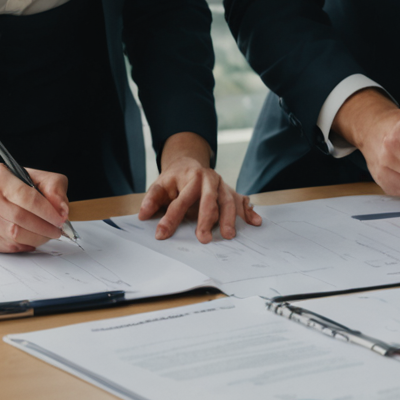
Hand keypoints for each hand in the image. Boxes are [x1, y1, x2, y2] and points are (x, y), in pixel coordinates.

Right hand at [0, 142, 68, 252]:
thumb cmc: (5, 186)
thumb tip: (63, 210)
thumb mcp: (30, 176)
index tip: (61, 219)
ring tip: (47, 235)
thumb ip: (53, 186)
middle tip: (58, 231)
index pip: (27, 197)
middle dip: (45, 228)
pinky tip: (31, 240)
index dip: (47, 211)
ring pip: (14, 236)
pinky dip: (24, 246)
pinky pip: (6, 247)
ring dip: (37, 239)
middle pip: (21, 220)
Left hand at [138, 131, 262, 242]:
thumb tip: (143, 215)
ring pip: (228, 201)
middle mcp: (209, 180)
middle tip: (203, 238)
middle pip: (209, 200)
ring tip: (228, 235)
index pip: (179, 201)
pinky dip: (249, 211)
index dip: (170, 219)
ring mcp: (222, 185)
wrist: (190, 161)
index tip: (162, 235)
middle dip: (206, 220)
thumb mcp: (160, 184)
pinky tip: (256, 222)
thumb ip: (152, 199)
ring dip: (229, 218)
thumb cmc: (175, 178)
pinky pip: (242, 201)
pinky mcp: (231, 191)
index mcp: (190, 177)